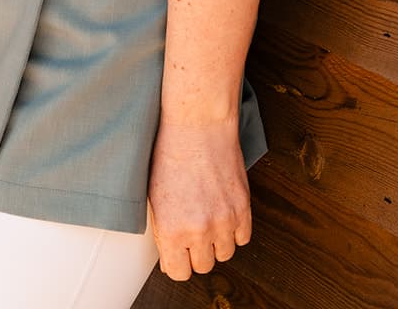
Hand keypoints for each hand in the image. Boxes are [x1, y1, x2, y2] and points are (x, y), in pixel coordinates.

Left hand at [148, 120, 251, 279]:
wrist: (197, 124)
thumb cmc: (170, 152)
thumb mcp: (154, 194)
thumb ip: (165, 230)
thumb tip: (172, 255)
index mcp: (171, 230)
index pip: (179, 273)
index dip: (177, 262)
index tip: (177, 253)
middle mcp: (199, 231)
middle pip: (203, 266)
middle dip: (196, 252)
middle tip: (191, 230)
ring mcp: (224, 221)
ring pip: (224, 253)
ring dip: (216, 241)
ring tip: (206, 215)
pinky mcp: (243, 209)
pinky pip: (242, 238)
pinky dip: (234, 229)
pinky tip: (222, 210)